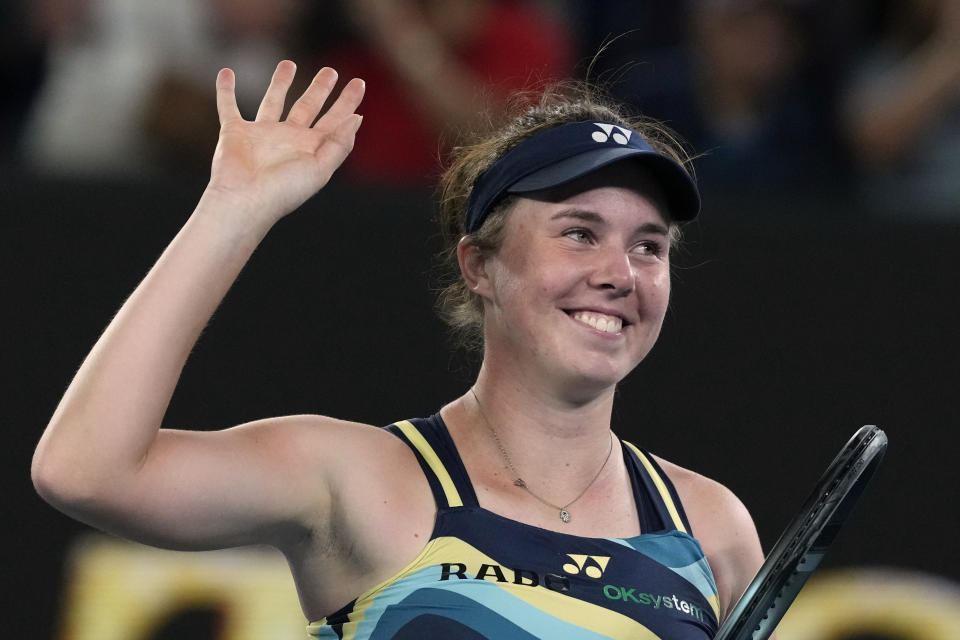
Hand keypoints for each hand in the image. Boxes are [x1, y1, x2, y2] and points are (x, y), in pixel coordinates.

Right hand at [206, 61, 364, 225]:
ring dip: (280, 83)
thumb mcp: (320, 167)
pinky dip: (225, 91)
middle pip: (308, 107)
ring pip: (273, 101)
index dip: (348, 102)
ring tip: (288, 63)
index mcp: (310, 148)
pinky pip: (228, 106)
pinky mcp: (234, 132)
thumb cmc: (284, 190)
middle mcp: (288, 139)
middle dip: (320, 88)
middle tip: (330, 70)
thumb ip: (340, 143)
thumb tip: (357, 118)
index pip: (334, 120)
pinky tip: (227, 73)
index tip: (360, 82)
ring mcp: (261, 135)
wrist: (244, 201)